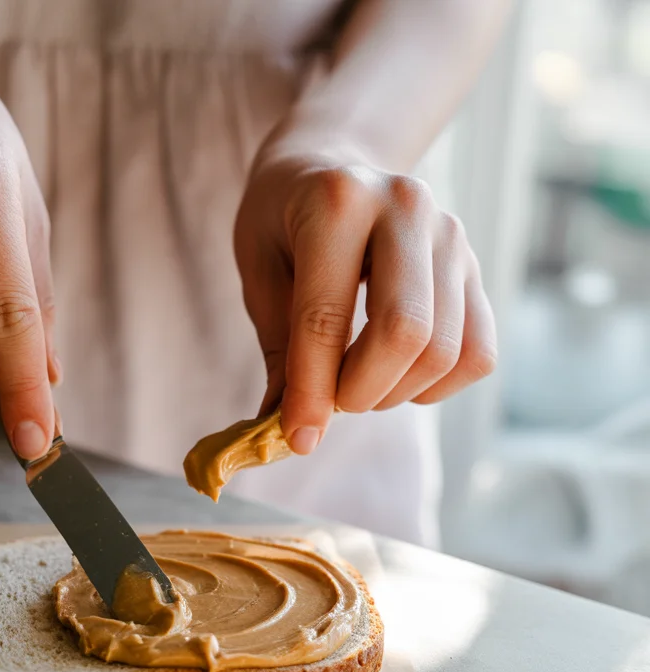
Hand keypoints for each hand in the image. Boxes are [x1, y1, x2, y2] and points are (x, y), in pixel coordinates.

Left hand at [234, 144, 496, 454]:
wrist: (331, 165)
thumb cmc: (283, 225)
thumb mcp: (260, 276)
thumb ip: (281, 353)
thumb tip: (292, 436)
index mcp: (337, 201)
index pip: (326, 316)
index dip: (311, 390)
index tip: (298, 438)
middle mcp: (406, 207)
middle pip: (404, 333)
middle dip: (361, 391)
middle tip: (331, 400)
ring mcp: (452, 235)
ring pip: (444, 351)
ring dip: (395, 392)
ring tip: (358, 383)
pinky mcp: (476, 267)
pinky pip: (478, 354)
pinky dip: (437, 387)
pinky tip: (399, 377)